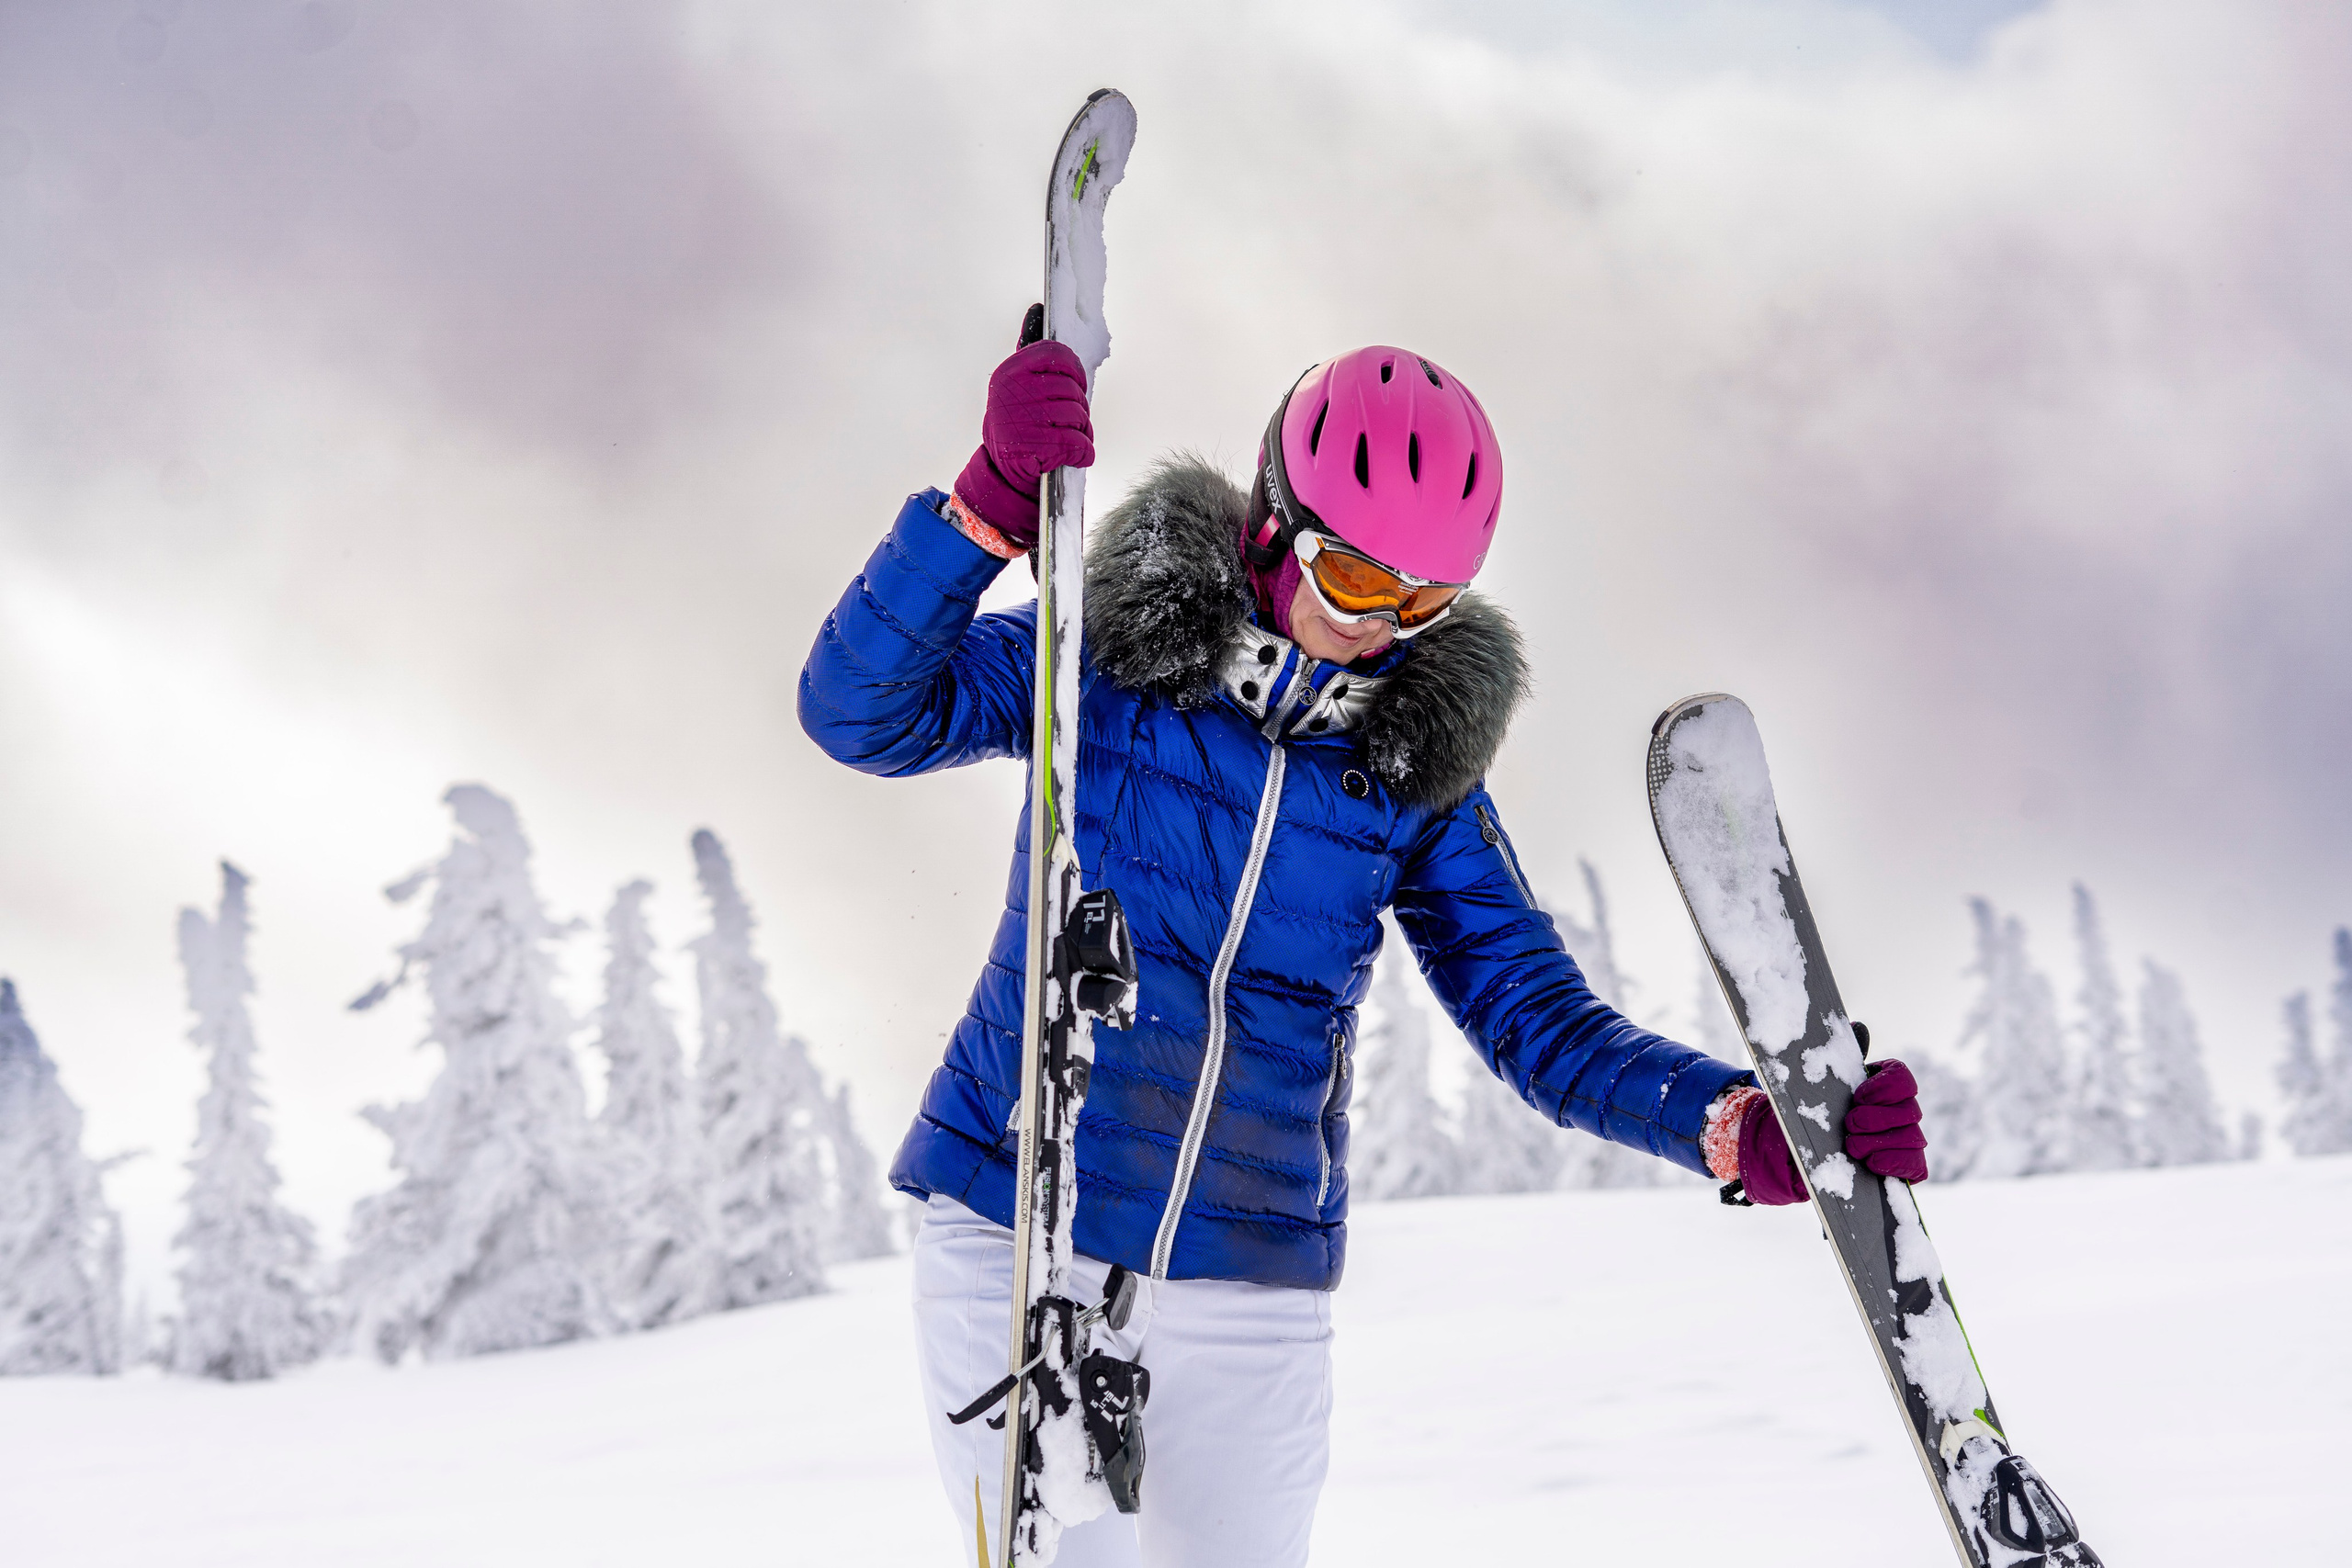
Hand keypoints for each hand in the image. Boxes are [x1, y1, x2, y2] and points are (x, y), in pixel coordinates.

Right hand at [953, 308, 1093, 549]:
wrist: (1001, 475)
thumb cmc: (1018, 425)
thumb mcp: (1018, 385)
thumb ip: (1030, 350)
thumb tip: (1038, 310)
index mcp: (1010, 372)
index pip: (1058, 355)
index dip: (1074, 373)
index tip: (1072, 387)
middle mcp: (1013, 393)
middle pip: (1073, 391)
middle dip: (1077, 410)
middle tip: (1063, 424)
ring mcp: (1023, 421)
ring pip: (1079, 418)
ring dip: (1081, 433)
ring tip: (1063, 441)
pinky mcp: (1035, 450)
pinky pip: (1080, 445)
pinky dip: (1084, 454)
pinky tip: (1073, 457)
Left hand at [1734, 1056, 1929, 1204]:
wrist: (1814, 1148)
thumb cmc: (1824, 1109)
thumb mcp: (1827, 1081)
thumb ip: (1842, 1055)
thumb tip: (1858, 1026)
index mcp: (1887, 1084)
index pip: (1903, 1078)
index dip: (1885, 1087)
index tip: (1858, 1096)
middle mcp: (1905, 1110)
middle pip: (1910, 1110)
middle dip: (1877, 1119)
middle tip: (1850, 1124)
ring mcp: (1910, 1139)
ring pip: (1912, 1138)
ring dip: (1879, 1143)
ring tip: (1852, 1146)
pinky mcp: (1909, 1166)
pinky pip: (1916, 1166)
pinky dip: (1893, 1164)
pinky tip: (1871, 1163)